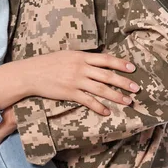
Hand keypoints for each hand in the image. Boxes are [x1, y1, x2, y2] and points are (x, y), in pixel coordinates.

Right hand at [19, 51, 139, 115]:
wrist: (31, 73)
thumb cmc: (48, 63)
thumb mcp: (66, 55)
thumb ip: (82, 58)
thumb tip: (98, 62)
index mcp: (80, 56)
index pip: (105, 59)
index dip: (120, 63)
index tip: (132, 68)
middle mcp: (80, 68)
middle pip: (106, 75)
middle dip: (123, 82)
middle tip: (136, 88)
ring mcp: (75, 81)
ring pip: (100, 89)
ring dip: (116, 96)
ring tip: (128, 101)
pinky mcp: (70, 93)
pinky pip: (88, 101)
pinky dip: (99, 107)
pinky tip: (107, 112)